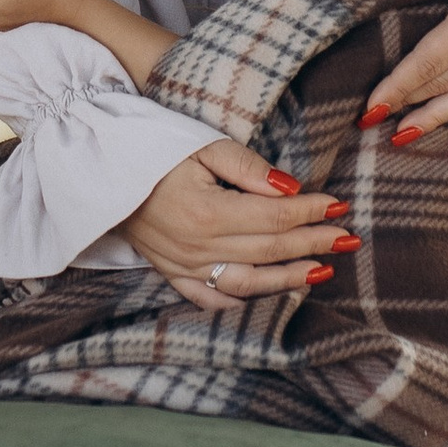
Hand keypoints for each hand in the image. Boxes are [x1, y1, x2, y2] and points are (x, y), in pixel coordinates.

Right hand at [119, 138, 353, 314]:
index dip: (312, 212)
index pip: (276, 217)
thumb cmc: (152, 149)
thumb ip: (248, 168)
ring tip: (322, 272)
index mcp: (208, 213)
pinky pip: (211, 299)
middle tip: (348, 239)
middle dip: (314, 244)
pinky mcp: (171, 274)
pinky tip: (267, 294)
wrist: (99, 170)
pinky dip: (241, 300)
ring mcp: (183, 266)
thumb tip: (292, 189)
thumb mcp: (201, 145)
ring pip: (247, 283)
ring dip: (289, 279)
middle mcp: (198, 248)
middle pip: (270, 249)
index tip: (339, 205)